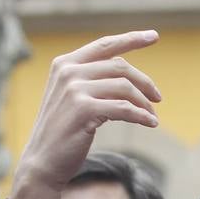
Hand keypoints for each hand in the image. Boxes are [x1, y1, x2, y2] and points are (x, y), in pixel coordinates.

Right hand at [6, 30, 162, 198]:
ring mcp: (74, 89)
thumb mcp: (71, 98)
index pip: (104, 45)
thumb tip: (129, 77)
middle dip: (144, 82)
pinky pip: (124, 109)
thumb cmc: (62, 132)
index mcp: (64, 64)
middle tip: (157, 98)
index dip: (131, 39)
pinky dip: (141, 116)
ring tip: (152, 116)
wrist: (42, 162)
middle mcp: (68, 72)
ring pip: (125, 88)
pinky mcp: (84, 109)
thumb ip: (92, 81)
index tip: (153, 36)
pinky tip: (150, 123)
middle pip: (120, 67)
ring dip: (144, 103)